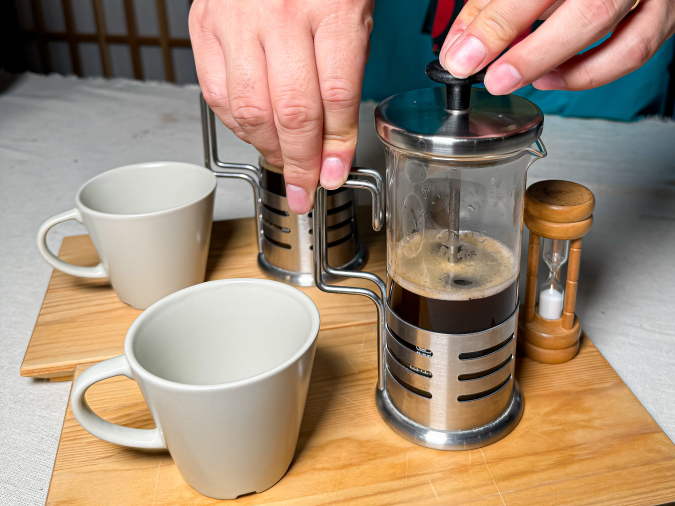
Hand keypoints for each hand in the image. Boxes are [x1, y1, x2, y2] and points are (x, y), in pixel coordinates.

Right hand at [190, 0, 373, 213]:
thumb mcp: (355, 11)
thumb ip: (349, 74)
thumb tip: (335, 145)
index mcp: (332, 6)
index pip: (334, 97)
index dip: (335, 147)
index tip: (334, 174)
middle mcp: (281, 13)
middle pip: (291, 112)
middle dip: (300, 162)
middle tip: (306, 189)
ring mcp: (236, 19)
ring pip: (249, 110)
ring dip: (268, 149)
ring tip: (283, 162)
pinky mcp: (204, 24)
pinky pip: (217, 94)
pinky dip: (237, 124)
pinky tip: (255, 132)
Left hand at [439, 0, 674, 94]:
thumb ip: (488, 8)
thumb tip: (459, 52)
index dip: (499, 24)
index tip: (464, 58)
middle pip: (590, 12)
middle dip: (534, 54)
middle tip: (497, 79)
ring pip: (627, 42)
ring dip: (571, 71)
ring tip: (529, 79)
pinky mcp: (665, 14)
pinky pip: (637, 51)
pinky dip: (593, 74)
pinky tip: (554, 76)